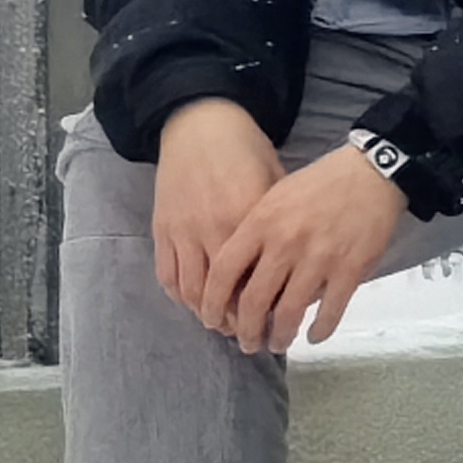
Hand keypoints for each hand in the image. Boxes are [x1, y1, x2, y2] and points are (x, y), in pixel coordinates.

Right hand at [152, 98, 284, 316]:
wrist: (200, 125)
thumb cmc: (247, 151)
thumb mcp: (276, 183)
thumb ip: (282, 225)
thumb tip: (301, 264)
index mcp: (248, 218)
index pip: (257, 278)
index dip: (266, 307)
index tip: (278, 324)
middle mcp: (212, 230)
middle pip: (223, 294)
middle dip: (236, 323)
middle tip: (250, 337)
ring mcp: (183, 232)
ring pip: (192, 292)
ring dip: (207, 315)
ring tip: (223, 326)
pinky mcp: (162, 230)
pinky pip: (168, 275)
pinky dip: (181, 296)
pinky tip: (196, 304)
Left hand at [196, 144, 405, 354]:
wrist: (371, 172)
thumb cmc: (320, 184)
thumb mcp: (275, 196)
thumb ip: (256, 233)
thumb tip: (242, 277)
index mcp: (262, 223)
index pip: (223, 272)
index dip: (212, 304)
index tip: (212, 321)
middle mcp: (285, 243)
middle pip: (253, 301)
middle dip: (246, 332)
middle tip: (248, 343)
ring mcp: (319, 258)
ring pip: (289, 312)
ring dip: (280, 336)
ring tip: (278, 344)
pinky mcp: (350, 268)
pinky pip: (330, 311)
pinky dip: (321, 329)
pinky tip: (315, 335)